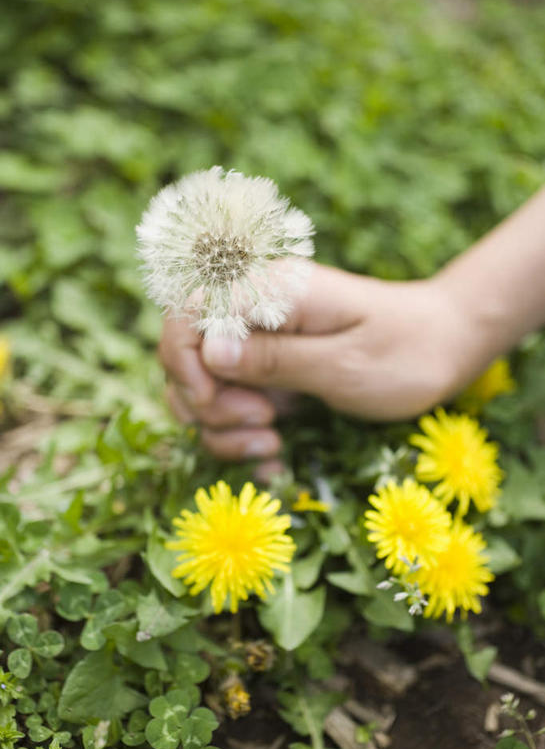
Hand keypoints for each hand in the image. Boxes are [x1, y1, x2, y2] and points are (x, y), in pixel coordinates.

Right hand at [159, 263, 491, 461]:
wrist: (446, 350)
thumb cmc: (407, 352)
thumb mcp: (344, 364)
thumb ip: (275, 358)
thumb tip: (208, 352)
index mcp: (271, 291)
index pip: (187, 313)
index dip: (185, 362)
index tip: (215, 403)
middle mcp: (256, 313)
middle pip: (186, 354)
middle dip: (206, 403)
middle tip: (263, 425)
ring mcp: (261, 344)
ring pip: (201, 386)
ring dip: (221, 426)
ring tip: (271, 444)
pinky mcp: (269, 372)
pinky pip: (231, 405)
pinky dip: (239, 436)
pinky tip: (273, 457)